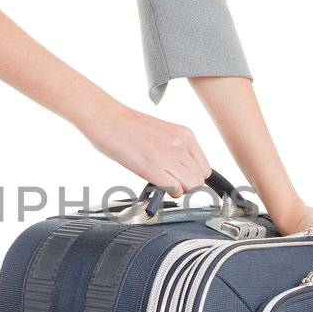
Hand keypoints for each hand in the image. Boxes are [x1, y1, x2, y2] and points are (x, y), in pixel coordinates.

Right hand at [77, 100, 212, 198]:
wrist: (108, 119)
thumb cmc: (129, 127)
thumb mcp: (164, 133)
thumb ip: (178, 149)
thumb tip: (184, 170)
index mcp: (185, 135)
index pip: (204, 169)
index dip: (193, 177)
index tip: (181, 178)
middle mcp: (181, 145)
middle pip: (199, 180)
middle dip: (186, 186)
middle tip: (171, 183)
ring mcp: (168, 156)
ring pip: (191, 187)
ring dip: (178, 190)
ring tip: (164, 183)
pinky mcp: (153, 167)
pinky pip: (175, 190)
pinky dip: (168, 192)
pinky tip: (157, 184)